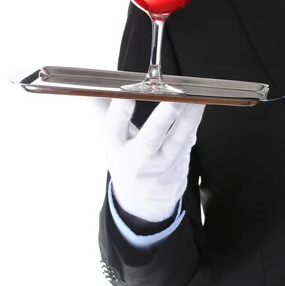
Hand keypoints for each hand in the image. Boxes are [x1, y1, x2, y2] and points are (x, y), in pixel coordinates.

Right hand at [102, 98, 204, 221]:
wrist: (142, 200)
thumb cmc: (127, 157)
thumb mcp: (112, 138)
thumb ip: (103, 110)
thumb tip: (86, 85)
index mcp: (116, 147)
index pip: (114, 128)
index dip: (120, 111)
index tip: (127, 95)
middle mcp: (137, 160)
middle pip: (150, 138)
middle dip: (163, 118)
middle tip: (174, 99)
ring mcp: (160, 170)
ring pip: (178, 141)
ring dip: (190, 118)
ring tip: (198, 98)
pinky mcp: (179, 174)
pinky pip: (188, 145)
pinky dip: (193, 126)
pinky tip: (198, 108)